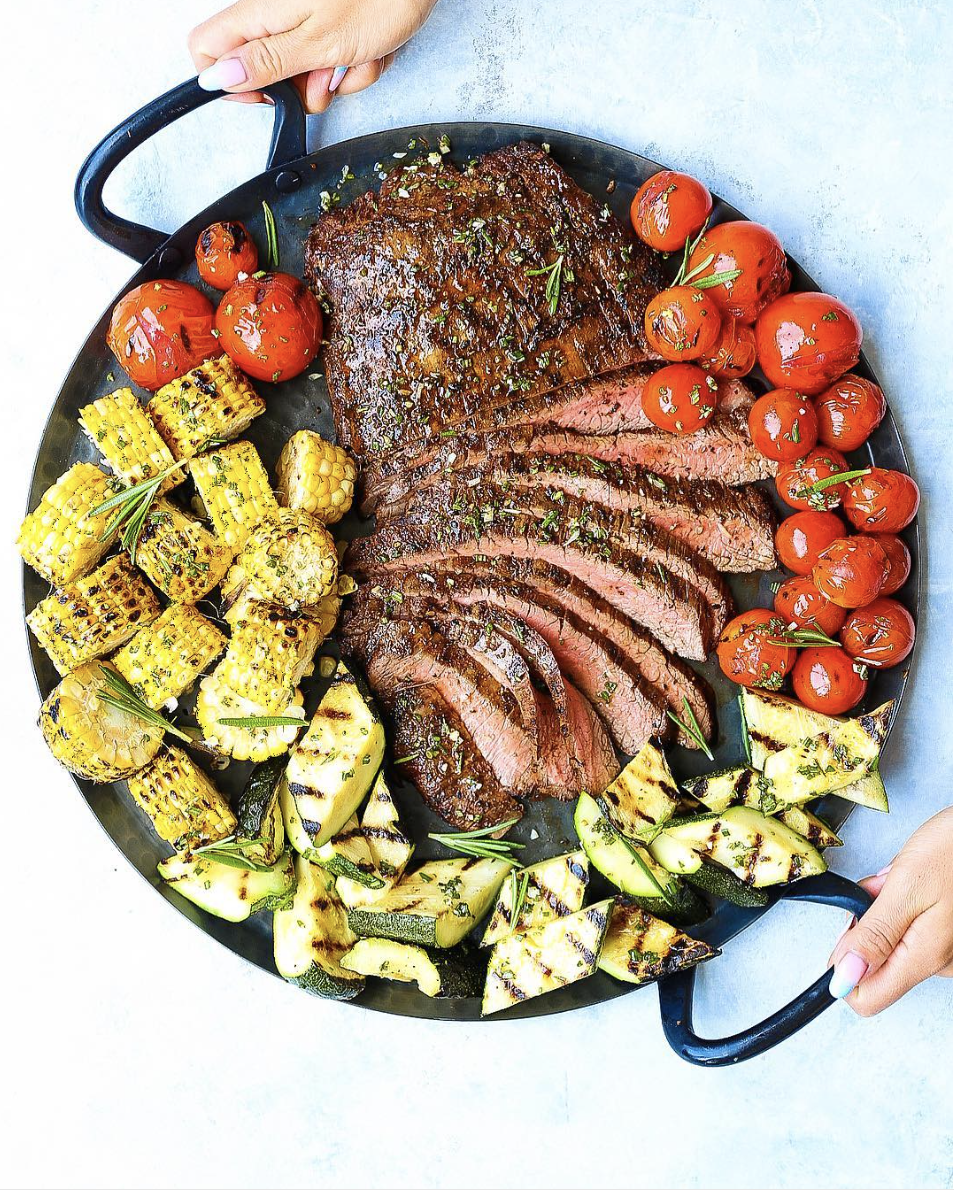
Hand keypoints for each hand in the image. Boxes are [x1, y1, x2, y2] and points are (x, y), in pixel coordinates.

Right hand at [188, 0, 438, 111]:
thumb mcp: (320, 42)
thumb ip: (268, 62)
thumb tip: (220, 78)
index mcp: (261, 10)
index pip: (208, 47)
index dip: (229, 82)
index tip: (265, 98)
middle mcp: (277, 10)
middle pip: (264, 66)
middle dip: (301, 86)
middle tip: (328, 79)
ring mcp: (306, 15)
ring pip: (306, 68)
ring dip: (338, 77)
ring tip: (360, 57)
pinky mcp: (332, 20)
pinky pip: (334, 57)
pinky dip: (356, 62)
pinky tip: (373, 49)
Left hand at [828, 806, 951, 1014]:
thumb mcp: (907, 887)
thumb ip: (874, 934)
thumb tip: (842, 976)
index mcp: (924, 957)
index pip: (867, 997)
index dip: (842, 970)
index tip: (844, 933)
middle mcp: (939, 963)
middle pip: (875, 964)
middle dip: (866, 922)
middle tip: (883, 888)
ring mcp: (946, 949)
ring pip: (890, 939)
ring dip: (884, 907)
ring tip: (905, 878)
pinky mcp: (948, 934)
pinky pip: (909, 927)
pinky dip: (901, 902)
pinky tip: (917, 880)